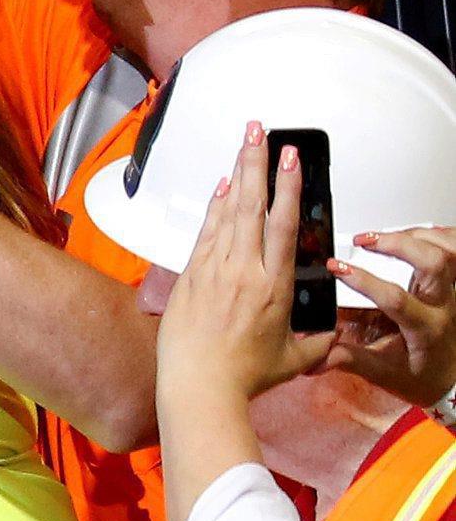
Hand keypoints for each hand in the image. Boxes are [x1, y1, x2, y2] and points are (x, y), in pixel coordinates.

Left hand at [158, 124, 335, 403]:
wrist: (199, 388)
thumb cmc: (245, 376)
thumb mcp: (294, 357)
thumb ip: (316, 340)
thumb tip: (329, 334)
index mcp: (275, 285)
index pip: (283, 224)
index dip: (288, 186)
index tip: (291, 158)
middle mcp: (244, 271)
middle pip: (252, 205)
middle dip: (256, 164)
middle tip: (259, 131)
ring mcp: (214, 272)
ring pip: (227, 213)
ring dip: (236, 176)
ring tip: (243, 146)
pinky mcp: (190, 278)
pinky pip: (205, 234)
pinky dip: (214, 208)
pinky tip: (222, 187)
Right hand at [331, 223, 455, 408]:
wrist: (452, 379)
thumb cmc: (423, 377)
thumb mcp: (384, 374)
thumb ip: (350, 360)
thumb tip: (315, 357)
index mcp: (425, 328)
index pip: (395, 298)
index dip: (364, 280)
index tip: (337, 269)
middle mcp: (443, 305)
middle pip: (434, 262)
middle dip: (397, 244)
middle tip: (364, 240)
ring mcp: (451, 293)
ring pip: (447, 250)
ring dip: (416, 236)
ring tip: (384, 236)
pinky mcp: (453, 285)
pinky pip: (453, 251)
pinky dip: (434, 237)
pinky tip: (412, 235)